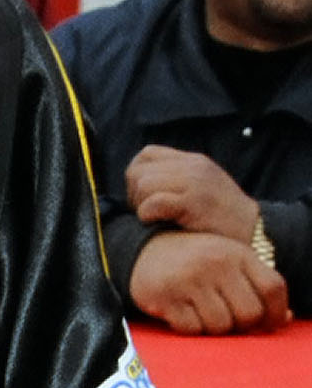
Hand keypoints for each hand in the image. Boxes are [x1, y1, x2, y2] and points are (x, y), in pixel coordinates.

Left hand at [125, 143, 259, 242]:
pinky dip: (148, 216)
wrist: (254, 232)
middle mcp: (193, 166)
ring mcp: (194, 182)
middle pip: (138, 170)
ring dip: (141, 207)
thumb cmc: (222, 220)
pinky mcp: (194, 202)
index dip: (136, 177)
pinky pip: (153, 202)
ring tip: (155, 220)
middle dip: (134, 195)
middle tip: (146, 214)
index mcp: (192, 161)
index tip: (143, 199)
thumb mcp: (200, 189)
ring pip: (143, 184)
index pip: (146, 155)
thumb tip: (137, 188)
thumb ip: (175, 181)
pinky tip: (159, 224)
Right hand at [129, 229, 288, 331]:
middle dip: (242, 326)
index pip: (273, 287)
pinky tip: (184, 315)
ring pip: (220, 326)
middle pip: (249, 314)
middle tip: (229, 321)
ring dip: (214, 330)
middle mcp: (216, 264)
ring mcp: (190, 281)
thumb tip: (283, 319)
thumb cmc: (196, 261)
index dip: (276, 313)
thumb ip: (256, 285)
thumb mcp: (229, 261)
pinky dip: (190, 329)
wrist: (146, 250)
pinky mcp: (166, 298)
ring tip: (204, 315)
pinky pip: (192, 330)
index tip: (269, 324)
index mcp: (238, 254)